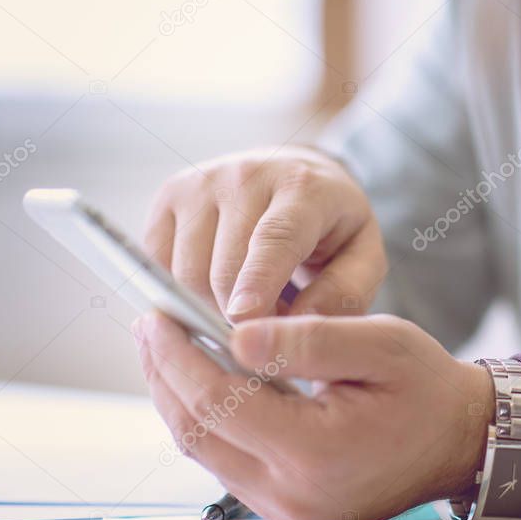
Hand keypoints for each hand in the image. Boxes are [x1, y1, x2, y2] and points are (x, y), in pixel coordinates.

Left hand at [134, 312, 493, 519]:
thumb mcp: (381, 343)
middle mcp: (294, 496)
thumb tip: (235, 335)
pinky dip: (208, 420)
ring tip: (167, 349)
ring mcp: (290, 512)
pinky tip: (204, 382)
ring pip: (205, 452)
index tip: (157, 314)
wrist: (461, 441)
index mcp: (316, 452)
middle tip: (149, 326)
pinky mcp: (290, 512)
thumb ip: (308, 339)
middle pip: (197, 434)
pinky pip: (228, 464)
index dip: (177, 355)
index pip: (217, 401)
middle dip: (164, 375)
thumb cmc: (427, 389)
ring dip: (180, 398)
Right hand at [143, 147, 384, 318]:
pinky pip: (157, 264)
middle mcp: (245, 175)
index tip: (245, 320)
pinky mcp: (169, 197)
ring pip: (185, 271)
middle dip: (234, 317)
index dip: (258, 280)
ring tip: (240, 319)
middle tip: (258, 345)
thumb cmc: (332, 227)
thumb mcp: (363, 256)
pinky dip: (177, 293)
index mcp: (302, 187)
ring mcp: (200, 182)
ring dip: (206, 309)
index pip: (275, 237)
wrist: (296, 174)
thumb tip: (303, 321)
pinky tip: (208, 298)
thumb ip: (345, 291)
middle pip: (222, 266)